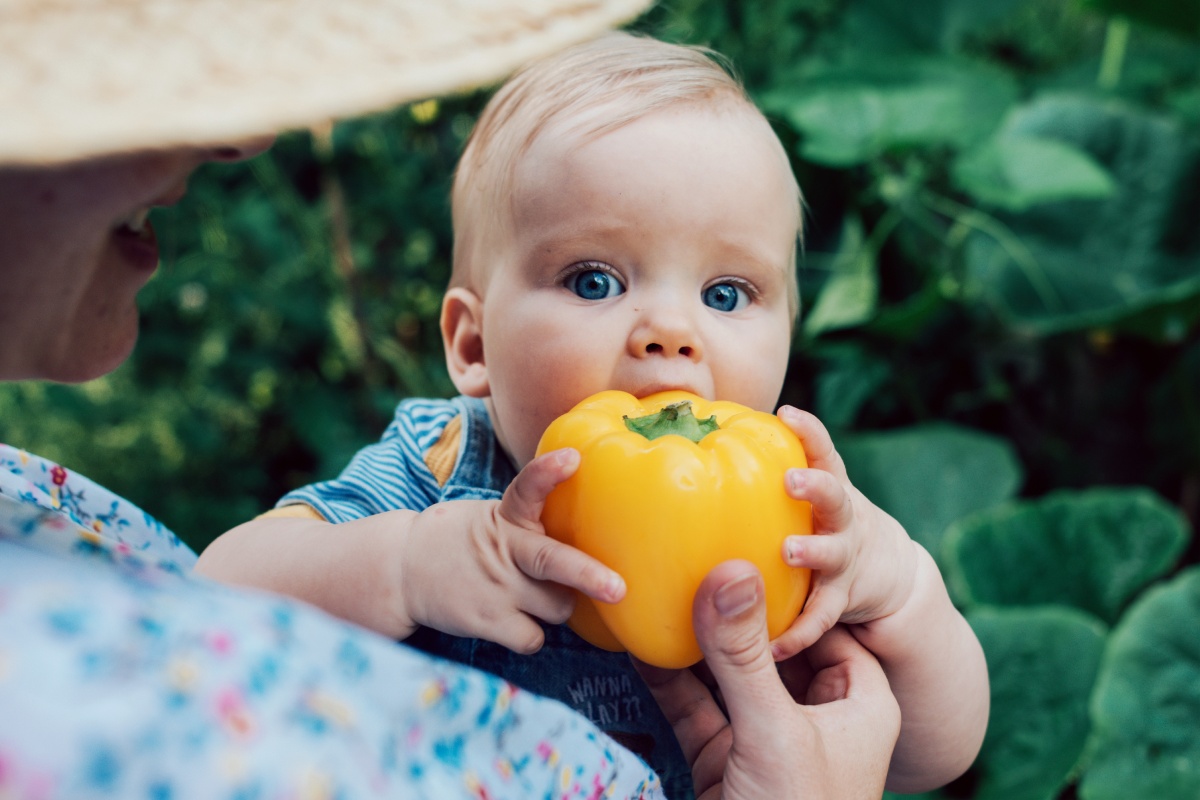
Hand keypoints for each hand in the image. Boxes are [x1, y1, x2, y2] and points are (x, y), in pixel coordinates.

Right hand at [399, 448, 624, 652]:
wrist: (402, 570)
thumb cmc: (465, 541)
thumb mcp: (494, 518)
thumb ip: (533, 525)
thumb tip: (593, 536)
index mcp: (506, 517)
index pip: (527, 487)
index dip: (549, 473)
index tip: (572, 458)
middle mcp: (504, 550)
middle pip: (552, 561)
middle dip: (587, 575)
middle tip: (618, 588)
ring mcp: (496, 588)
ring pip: (558, 607)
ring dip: (558, 605)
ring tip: (535, 596)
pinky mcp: (486, 621)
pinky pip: (534, 638)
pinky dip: (533, 634)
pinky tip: (517, 621)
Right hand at [636, 560, 899, 799]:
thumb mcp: (774, 732)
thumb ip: (745, 656)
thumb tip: (730, 569)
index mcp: (858, 702)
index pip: (827, 623)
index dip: (792, 585)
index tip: (752, 537)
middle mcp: (815, 715)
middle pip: (770, 643)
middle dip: (731, 606)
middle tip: (693, 551)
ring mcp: (765, 738)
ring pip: (726, 673)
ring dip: (693, 638)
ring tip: (659, 585)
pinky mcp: (724, 761)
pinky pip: (694, 707)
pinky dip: (668, 678)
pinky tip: (639, 642)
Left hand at [771, 406, 919, 659]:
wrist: (882, 569)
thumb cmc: (818, 520)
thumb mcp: (806, 494)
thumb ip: (762, 475)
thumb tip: (693, 442)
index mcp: (827, 487)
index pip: (822, 450)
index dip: (808, 430)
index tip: (787, 413)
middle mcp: (840, 517)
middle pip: (833, 495)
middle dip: (813, 486)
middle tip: (790, 480)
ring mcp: (845, 557)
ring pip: (832, 553)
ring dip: (811, 551)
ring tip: (789, 550)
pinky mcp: (843, 598)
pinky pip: (820, 618)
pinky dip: (799, 632)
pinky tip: (774, 647)